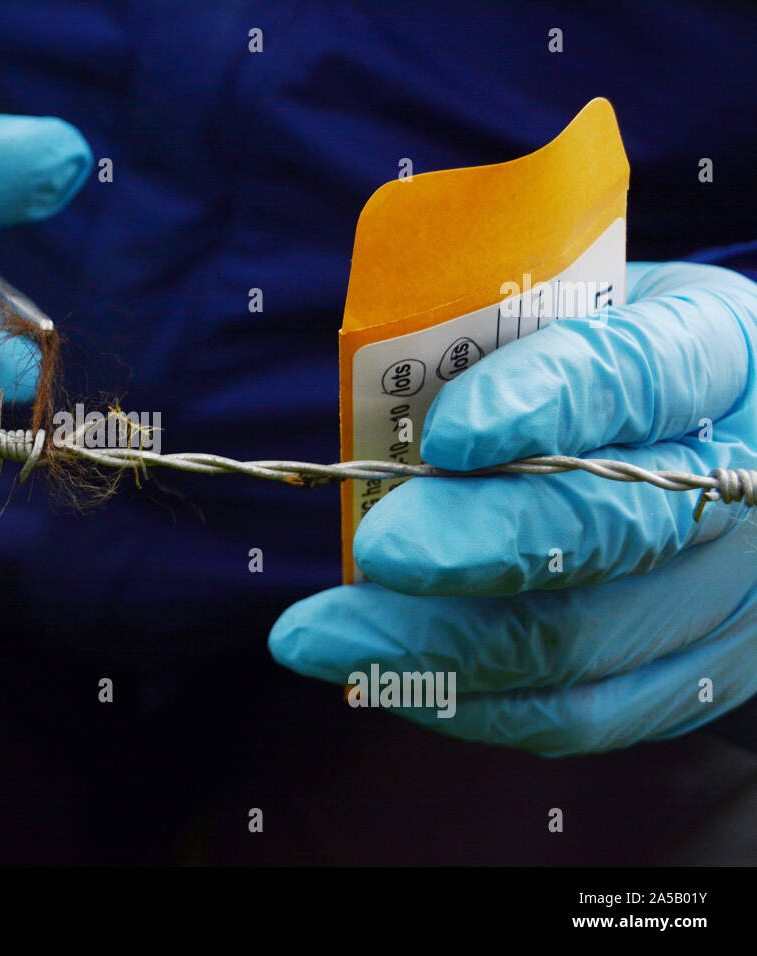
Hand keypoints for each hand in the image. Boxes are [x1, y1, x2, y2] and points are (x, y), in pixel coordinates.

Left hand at [271, 261, 756, 754]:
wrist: (676, 431)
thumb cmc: (598, 354)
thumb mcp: (573, 300)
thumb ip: (499, 339)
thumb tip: (383, 405)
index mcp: (724, 352)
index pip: (645, 373)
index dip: (548, 404)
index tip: (447, 436)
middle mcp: (744, 480)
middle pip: (616, 529)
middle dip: (481, 545)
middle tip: (377, 549)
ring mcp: (727, 595)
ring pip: (579, 640)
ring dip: (434, 645)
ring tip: (322, 634)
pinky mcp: (692, 675)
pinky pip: (576, 714)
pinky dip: (466, 698)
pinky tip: (380, 673)